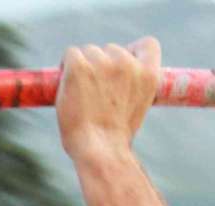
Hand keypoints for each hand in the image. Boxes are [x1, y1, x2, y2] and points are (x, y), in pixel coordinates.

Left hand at [56, 39, 161, 161]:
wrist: (100, 151)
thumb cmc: (114, 139)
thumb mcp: (136, 110)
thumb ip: (131, 88)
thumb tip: (114, 83)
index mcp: (148, 75)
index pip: (148, 45)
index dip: (133, 52)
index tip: (120, 66)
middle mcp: (127, 64)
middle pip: (110, 50)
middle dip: (100, 66)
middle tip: (93, 93)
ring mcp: (103, 63)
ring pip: (88, 52)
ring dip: (82, 68)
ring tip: (80, 95)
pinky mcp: (80, 67)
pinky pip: (71, 54)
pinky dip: (66, 67)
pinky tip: (66, 84)